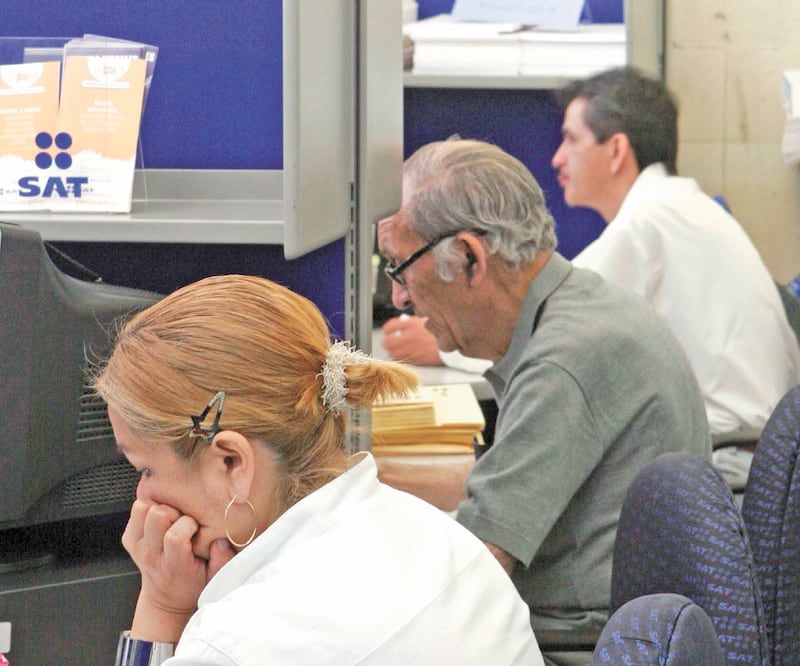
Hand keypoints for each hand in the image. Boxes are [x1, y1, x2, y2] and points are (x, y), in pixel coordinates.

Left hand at [123, 499, 235, 641]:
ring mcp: (137, 547)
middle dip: (174, 511)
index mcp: (173, 564)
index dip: (188, 524)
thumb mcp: (215, 577)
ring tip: (172, 517)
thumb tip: (219, 540)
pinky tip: (162, 519)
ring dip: (159, 507)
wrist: (166, 599)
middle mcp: (151, 555)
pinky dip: (149, 508)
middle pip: (157, 516)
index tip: (196, 528)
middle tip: (183, 520)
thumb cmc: (192, 584)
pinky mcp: (129, 539)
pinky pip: (137, 510)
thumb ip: (223, 559)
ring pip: (143, 509)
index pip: (174, 536)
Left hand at [381, 315, 442, 365]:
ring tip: (397, 350)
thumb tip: (402, 321)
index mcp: (410, 324)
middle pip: (387, 342)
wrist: (453, 343)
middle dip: (387, 342)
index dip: (387, 330)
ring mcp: (411, 350)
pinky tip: (406, 355)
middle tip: (390, 342)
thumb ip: (412, 320)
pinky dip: (402, 358)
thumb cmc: (441, 330)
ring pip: (393, 353)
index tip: (388, 332)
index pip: (389, 327)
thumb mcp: (426, 319)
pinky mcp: (416, 360)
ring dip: (393, 351)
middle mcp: (408, 337)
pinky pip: (402, 360)